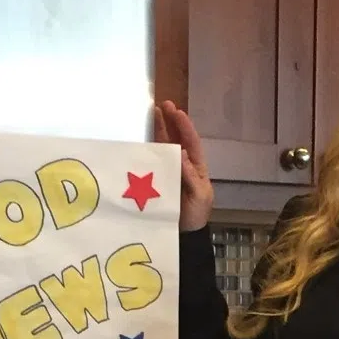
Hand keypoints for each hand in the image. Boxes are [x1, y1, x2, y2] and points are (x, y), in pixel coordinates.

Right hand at [154, 100, 213, 231]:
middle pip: (176, 139)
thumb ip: (191, 176)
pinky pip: (152, 162)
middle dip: (171, 121)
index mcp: (196, 168)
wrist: (183, 234)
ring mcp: (168, 171)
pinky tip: (140, 139)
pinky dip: (146, 150)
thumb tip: (182, 153)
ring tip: (152, 113)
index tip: (177, 112)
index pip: (192, 143)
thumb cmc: (195, 214)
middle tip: (163, 104)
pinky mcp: (155, 179)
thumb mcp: (199, 195)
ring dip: (158, 130)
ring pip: (164, 147)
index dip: (185, 127)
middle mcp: (182, 165)